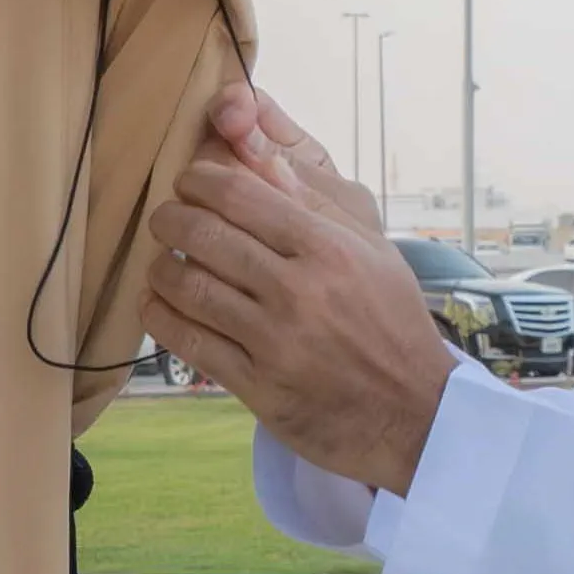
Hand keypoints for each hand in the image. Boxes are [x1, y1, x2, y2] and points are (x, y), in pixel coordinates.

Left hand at [146, 86, 452, 492]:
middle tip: (167, 220)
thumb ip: (316, 205)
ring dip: (162, 269)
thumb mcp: (373, 251)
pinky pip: (190, 343)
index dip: (197, 180)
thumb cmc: (393, 322)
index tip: (189, 183)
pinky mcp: (259, 386)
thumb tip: (264, 161)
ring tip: (164, 264)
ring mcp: (275, 342)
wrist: (415, 412)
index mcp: (326, 249)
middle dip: (170, 219)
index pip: (237, 195)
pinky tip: (158, 305)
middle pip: (202, 235)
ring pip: (187, 288)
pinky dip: (162, 318)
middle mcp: (297, 291)